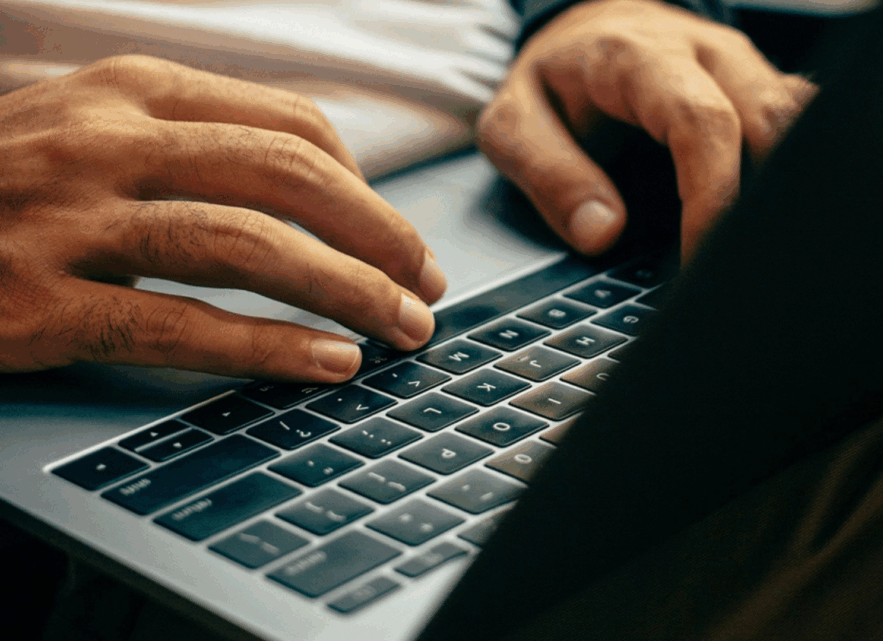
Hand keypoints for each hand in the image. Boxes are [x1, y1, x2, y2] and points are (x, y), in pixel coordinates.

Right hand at [0, 56, 447, 381]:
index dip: (367, 187)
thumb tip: (317, 187)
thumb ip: (191, 142)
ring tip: (400, 330)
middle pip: (290, 177)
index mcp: (131, 89)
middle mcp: (106, 138)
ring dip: (347, 291)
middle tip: (426, 287)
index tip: (399, 237)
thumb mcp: (91, 127)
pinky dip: (269, 347)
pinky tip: (325, 364)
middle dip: (380, 238)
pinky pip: (179, 326)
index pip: (291, 124)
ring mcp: (68, 219)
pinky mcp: (38, 302)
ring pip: (249, 245)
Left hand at [478, 0, 815, 259]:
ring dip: (790, 188)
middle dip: (765, 201)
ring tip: (762, 253)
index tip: (702, 256)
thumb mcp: (515, 124)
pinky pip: (802, 122)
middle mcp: (705, 52)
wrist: (584, 29)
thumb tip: (600, 231)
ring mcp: (742, 66)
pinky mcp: (762, 85)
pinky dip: (797, 172)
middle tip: (741, 270)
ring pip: (801, 120)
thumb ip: (549, 174)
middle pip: (772, 119)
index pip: (702, 122)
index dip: (713, 195)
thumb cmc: (553, 80)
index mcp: (640, 57)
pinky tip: (777, 221)